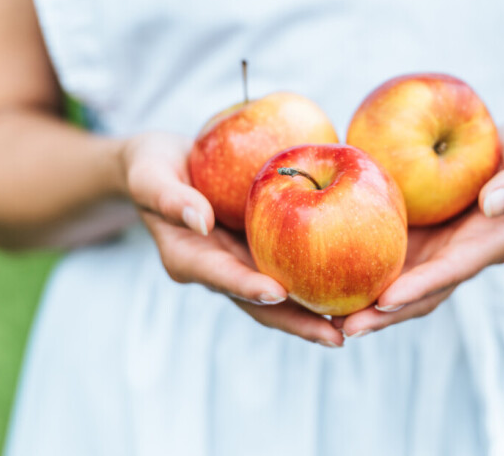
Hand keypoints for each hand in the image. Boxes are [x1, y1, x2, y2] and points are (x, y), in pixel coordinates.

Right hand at [121, 132, 343, 346]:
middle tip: (336, 336)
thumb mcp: (150, 175)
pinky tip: (353, 281)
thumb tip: (200, 219)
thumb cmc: (150, 167)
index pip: (220, 276)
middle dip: (296, 321)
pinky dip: (316, 278)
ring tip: (353, 324)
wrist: (161, 166)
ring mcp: (239, 264)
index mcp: (187, 258)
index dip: (248, 287)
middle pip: (258, 302)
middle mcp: (216, 269)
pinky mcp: (257, 252)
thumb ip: (170, 197)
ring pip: (279, 296)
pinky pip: (289, 267)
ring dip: (313, 312)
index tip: (279, 295)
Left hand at [333, 122, 503, 337]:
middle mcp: (457, 257)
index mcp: (487, 245)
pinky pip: (386, 257)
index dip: (420, 288)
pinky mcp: (418, 238)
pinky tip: (324, 273)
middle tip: (346, 328)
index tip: (386, 300)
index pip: (450, 272)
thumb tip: (493, 202)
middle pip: (419, 294)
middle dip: (384, 314)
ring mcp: (435, 251)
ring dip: (366, 304)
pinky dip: (359, 270)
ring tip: (325, 315)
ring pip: (398, 284)